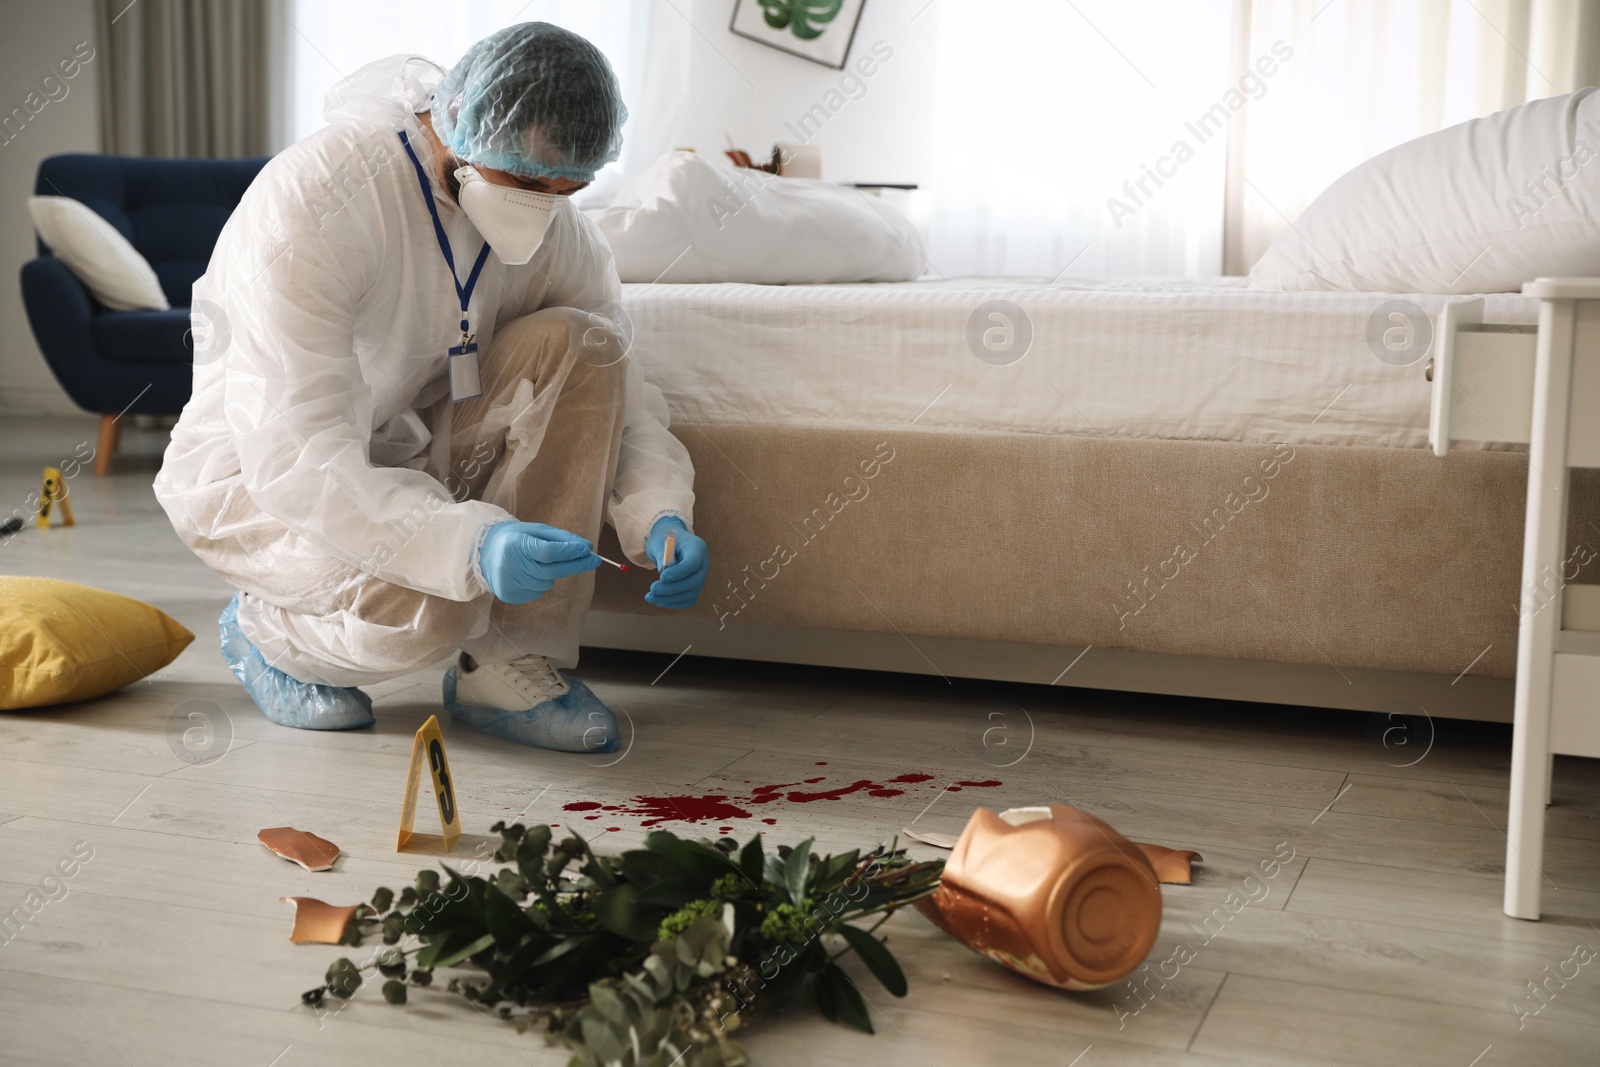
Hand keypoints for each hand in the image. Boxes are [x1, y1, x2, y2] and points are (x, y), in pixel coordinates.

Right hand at [477, 521, 599, 603]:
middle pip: (552, 571)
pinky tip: (529, 573)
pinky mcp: (509, 595)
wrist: (482, 552)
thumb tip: (586, 547)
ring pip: (547, 584)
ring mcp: (510, 583)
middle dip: (575, 565)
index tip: (589, 551)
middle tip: (593, 560)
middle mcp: (511, 566)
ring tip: (538, 563)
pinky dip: (540, 583)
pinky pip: (537, 593)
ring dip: (551, 574)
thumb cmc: (514, 538)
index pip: (549, 552)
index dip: (570, 552)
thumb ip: (561, 538)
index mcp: (516, 545)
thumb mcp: (535, 530)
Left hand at [645, 516, 707, 609]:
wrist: (670, 542)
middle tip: (653, 589)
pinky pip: (688, 600)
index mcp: (697, 547)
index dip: (679, 572)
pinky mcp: (695, 587)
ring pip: (691, 594)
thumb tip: (663, 577)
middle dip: (673, 588)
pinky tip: (658, 600)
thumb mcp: (659, 543)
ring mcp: (701, 577)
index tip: (661, 577)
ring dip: (670, 598)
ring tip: (650, 596)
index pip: (693, 563)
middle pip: (695, 581)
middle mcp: (703, 563)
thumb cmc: (663, 539)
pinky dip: (673, 603)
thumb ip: (662, 558)